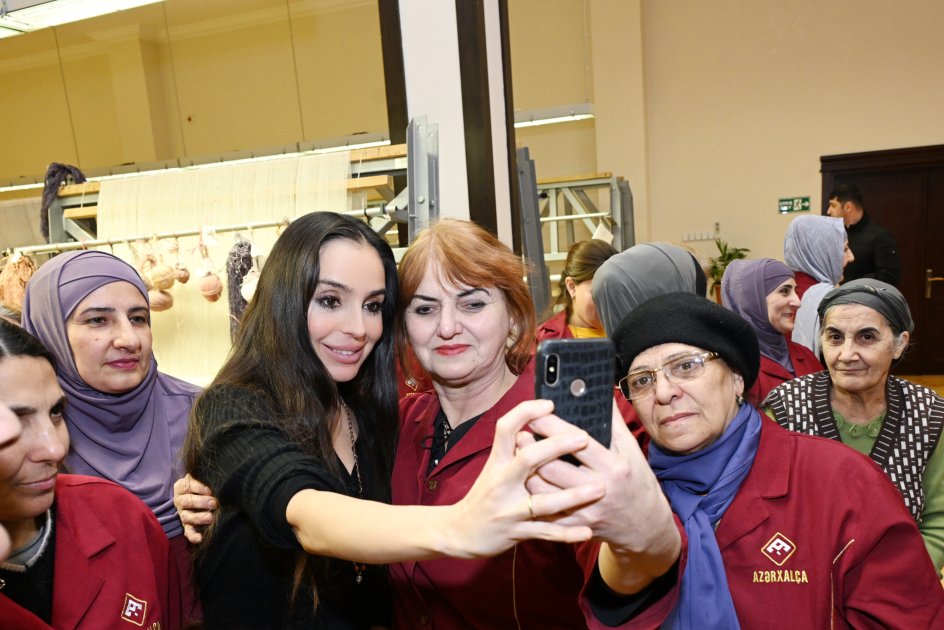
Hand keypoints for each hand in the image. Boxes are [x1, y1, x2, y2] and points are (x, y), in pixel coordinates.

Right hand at [173, 473, 217, 543]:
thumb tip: (217, 474)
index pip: (188, 485)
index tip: (209, 490)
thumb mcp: (200, 477)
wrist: (197, 495)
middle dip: (200, 502)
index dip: (198, 487)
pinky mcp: (186, 525)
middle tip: (214, 503)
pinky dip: (192, 535)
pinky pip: (187, 531)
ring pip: (186, 516)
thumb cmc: (202, 484)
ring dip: (198, 518)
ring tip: (210, 518)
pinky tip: (199, 538)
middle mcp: (180, 500)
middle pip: (187, 501)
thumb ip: (205, 476)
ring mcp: (182, 514)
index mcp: (182, 487)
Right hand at [447, 400, 604, 558]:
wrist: (459, 531)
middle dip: (556, 447)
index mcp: (497, 462)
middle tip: (582, 438)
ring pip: (543, 502)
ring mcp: (509, 509)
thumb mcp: (493, 467)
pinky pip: (546, 533)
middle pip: (528, 459)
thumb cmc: (484, 494)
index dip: (525, 413)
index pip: (506, 429)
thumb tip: (542, 424)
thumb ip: (515, 449)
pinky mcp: (516, 532)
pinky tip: (587, 530)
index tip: (548, 404)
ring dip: (572, 496)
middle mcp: (502, 482)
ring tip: (599, 488)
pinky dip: (567, 534)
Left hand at [523, 403, 679, 592]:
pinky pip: (543, 510)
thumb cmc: (636, 481)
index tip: (536, 413)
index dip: (552, 427)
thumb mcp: (631, 451)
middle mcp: (598, 489)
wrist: (645, 526)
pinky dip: (530, 493)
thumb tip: (601, 392)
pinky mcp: (574, 526)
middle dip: (532, 448)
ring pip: (542, 490)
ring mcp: (584, 511)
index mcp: (613, 467)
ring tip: (518, 452)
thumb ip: (614, 423)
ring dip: (525, 470)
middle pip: (552, 467)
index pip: (576, 442)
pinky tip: (523, 478)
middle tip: (519, 432)